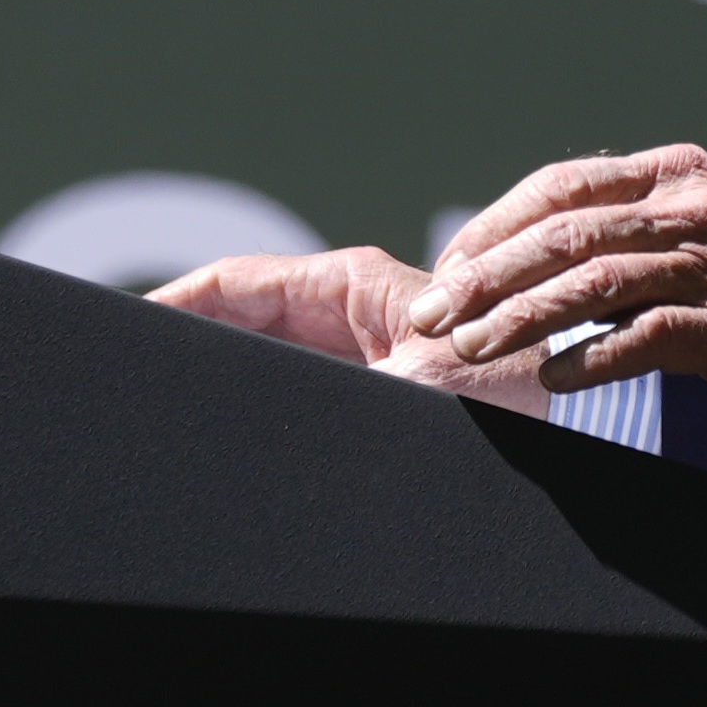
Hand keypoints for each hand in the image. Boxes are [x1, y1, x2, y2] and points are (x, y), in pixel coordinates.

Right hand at [149, 246, 556, 415]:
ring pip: (263, 353)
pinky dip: (256, 395)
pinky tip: (226, 423)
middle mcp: (348, 308)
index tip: (123, 326)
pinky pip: (296, 384)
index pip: (235, 284)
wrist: (583, 408)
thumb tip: (285, 415)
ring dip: (219, 368)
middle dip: (185, 338)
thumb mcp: (425, 388)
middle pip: (239, 317)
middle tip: (129, 373)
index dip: (173, 302)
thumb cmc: (520, 380)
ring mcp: (356, 346)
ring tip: (165, 398)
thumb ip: (355, 393)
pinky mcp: (369, 384)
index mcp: (353, 285)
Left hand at [404, 144, 706, 426]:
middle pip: (565, 233)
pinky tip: (552, 378)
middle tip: (433, 313)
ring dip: (521, 318)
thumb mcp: (691, 225)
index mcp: (671, 173)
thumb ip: (620, 226)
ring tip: (469, 348)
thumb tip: (520, 255)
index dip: (496, 224)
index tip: (449, 264)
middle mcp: (688, 206)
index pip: (561, 185)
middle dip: (487, 276)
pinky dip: (592, 357)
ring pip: (595, 282)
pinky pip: (646, 338)